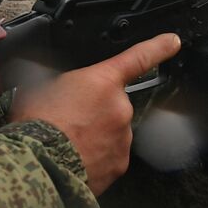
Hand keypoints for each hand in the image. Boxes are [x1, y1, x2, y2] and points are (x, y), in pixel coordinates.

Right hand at [9, 32, 181, 195]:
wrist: (38, 165)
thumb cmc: (35, 125)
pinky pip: (109, 156)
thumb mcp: (38, 86)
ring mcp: (122, 138)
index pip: (139, 58)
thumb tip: (52, 82)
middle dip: (95, 110)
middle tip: (68, 119)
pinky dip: (95, 157)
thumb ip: (57, 79)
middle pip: (113, 104)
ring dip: (94, 134)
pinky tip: (74, 157)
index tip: (172, 42)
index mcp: (103, 81)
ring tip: (67, 141)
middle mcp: (120, 108)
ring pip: (112, 132)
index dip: (158, 47)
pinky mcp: (119, 165)